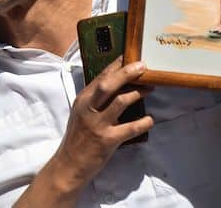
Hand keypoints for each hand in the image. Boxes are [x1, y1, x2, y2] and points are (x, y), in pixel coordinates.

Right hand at [50, 59, 152, 194]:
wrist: (69, 164)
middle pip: (109, 84)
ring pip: (120, 102)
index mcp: (83, 99)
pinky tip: (150, 119)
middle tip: (143, 66)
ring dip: (138, 93)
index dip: (116, 65)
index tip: (129, 55)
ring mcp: (98, 124)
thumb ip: (95, 99)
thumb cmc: (78, 137)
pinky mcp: (107, 140)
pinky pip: (130, 128)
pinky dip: (144, 122)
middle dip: (127, 73)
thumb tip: (116, 83)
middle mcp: (88, 108)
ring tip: (150, 88)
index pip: (100, 76)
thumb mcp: (81, 113)